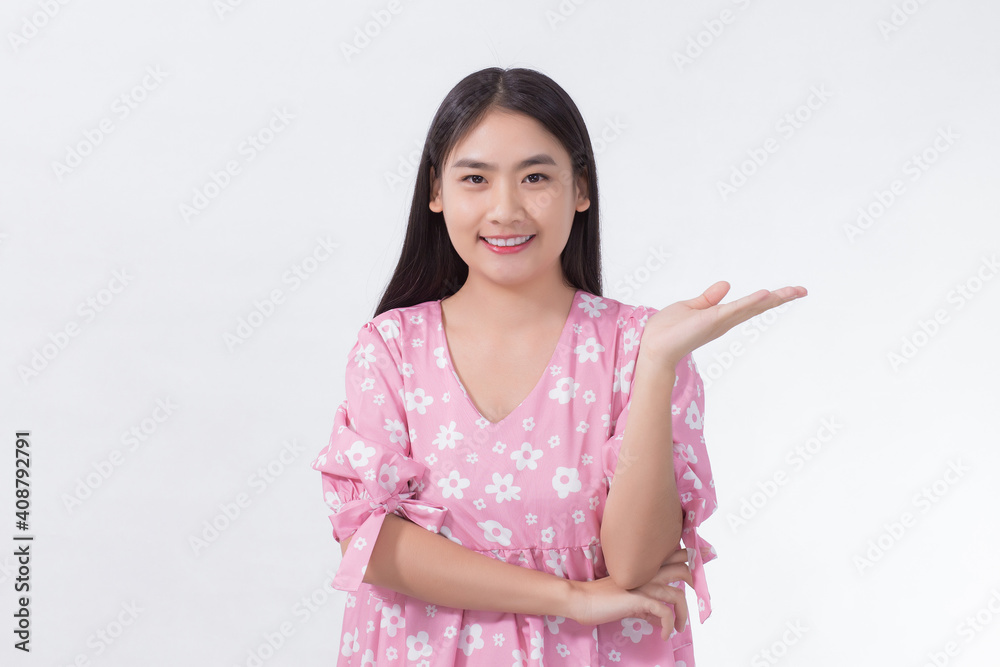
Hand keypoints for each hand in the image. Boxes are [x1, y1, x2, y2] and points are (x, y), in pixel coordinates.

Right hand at [566, 548, 693, 640]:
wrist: (582, 600)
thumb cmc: (602, 600)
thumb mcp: (630, 603)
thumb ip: (648, 609)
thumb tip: (662, 621)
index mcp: (643, 568)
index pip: (671, 556)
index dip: (686, 563)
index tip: (691, 581)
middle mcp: (646, 572)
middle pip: (681, 566)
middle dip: (693, 581)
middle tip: (691, 599)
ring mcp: (643, 584)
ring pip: (678, 594)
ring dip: (684, 614)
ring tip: (680, 627)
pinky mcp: (639, 599)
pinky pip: (664, 612)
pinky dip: (669, 625)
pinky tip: (665, 635)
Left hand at [643, 281, 807, 369]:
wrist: (653, 346)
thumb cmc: (668, 330)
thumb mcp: (691, 307)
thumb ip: (708, 298)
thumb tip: (727, 285)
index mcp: (722, 317)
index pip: (751, 305)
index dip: (770, 297)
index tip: (791, 291)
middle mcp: (726, 321)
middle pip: (759, 307)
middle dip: (781, 298)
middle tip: (803, 290)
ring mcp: (721, 321)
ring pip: (752, 307)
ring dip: (774, 298)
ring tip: (795, 290)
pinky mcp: (712, 321)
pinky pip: (735, 309)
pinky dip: (750, 302)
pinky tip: (767, 295)